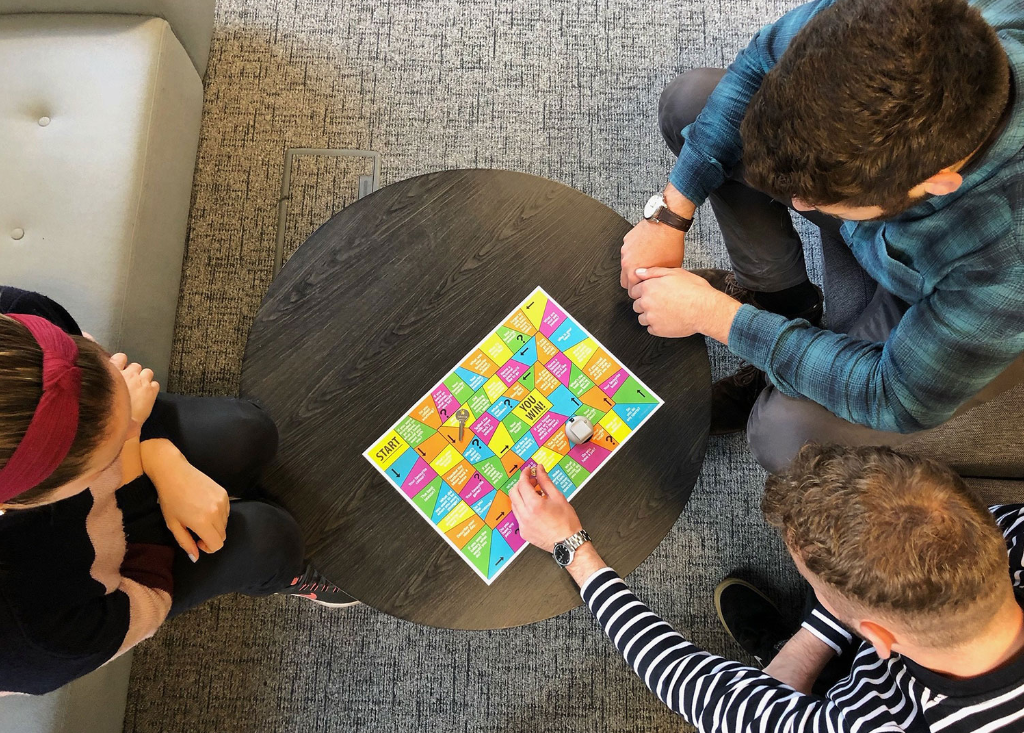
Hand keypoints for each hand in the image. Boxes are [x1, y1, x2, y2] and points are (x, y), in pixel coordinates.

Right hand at [110, 353, 159, 423]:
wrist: (121, 422)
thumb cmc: (108, 411)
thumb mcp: (100, 392)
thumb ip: (104, 382)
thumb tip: (103, 379)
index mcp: (114, 373)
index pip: (120, 357)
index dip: (122, 362)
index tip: (121, 367)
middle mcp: (129, 374)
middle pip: (135, 365)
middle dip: (134, 373)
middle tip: (131, 383)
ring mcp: (142, 381)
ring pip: (147, 372)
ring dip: (145, 378)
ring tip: (141, 388)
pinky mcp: (152, 390)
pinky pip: (155, 384)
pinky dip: (153, 388)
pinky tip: (148, 395)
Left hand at [141, 439, 229, 559]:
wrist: (174, 472)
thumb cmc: (169, 499)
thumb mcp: (173, 525)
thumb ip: (186, 543)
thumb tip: (196, 557)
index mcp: (203, 522)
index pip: (217, 544)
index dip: (208, 548)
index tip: (198, 541)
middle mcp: (216, 512)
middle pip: (223, 535)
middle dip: (211, 537)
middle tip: (197, 530)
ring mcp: (222, 501)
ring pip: (225, 524)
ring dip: (215, 526)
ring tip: (200, 517)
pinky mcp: (224, 493)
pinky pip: (226, 512)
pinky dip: (219, 514)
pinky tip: (205, 507)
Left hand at [509, 465, 581, 552]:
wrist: (569, 543)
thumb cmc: (567, 522)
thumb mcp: (558, 497)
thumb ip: (546, 481)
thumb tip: (539, 470)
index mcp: (534, 505)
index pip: (522, 484)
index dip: (525, 474)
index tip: (529, 471)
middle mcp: (525, 515)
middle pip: (514, 492)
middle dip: (521, 484)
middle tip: (532, 482)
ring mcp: (523, 525)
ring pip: (514, 504)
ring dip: (521, 496)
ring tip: (535, 495)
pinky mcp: (524, 532)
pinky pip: (518, 516)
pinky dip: (523, 509)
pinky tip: (534, 509)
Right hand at [620, 219, 685, 290]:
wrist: (666, 223)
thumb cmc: (669, 244)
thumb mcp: (668, 269)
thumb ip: (657, 280)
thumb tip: (659, 285)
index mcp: (634, 273)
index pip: (631, 291)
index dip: (640, 292)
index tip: (644, 290)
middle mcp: (626, 262)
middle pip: (624, 280)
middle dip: (634, 282)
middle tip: (646, 279)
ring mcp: (625, 250)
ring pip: (626, 265)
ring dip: (634, 266)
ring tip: (649, 261)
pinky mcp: (627, 240)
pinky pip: (629, 252)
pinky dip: (636, 253)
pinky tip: (647, 250)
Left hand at [629, 267, 741, 342]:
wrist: (705, 309)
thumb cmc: (694, 289)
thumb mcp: (675, 273)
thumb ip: (653, 272)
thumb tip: (638, 272)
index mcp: (649, 287)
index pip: (634, 291)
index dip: (642, 291)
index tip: (650, 293)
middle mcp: (646, 303)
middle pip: (636, 305)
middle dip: (645, 303)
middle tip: (660, 302)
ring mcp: (651, 318)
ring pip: (642, 318)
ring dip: (649, 315)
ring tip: (664, 312)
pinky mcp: (658, 330)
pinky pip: (650, 329)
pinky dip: (657, 326)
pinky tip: (667, 320)